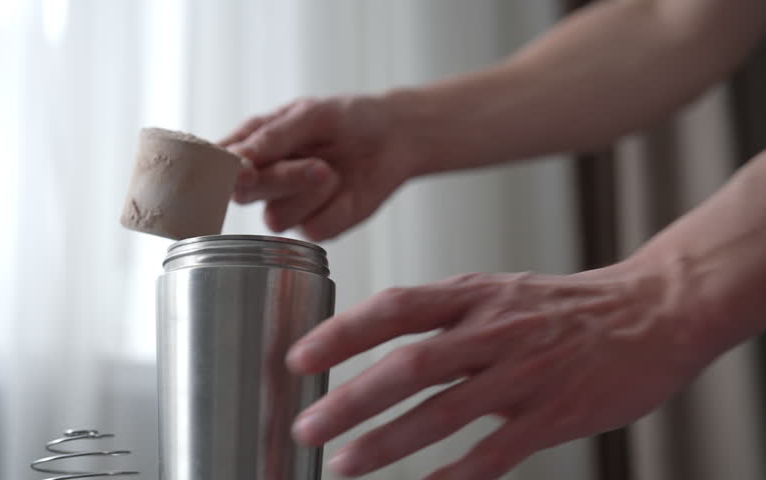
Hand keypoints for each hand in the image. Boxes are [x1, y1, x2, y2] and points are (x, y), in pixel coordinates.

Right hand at [220, 95, 422, 240]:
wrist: (393, 138)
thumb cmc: (347, 119)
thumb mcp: (310, 115)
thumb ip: (272, 137)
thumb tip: (236, 159)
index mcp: (250, 146)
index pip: (216, 164)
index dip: (220, 172)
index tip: (241, 170)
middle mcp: (262, 181)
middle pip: (242, 195)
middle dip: (280, 180)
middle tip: (318, 165)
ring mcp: (286, 206)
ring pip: (276, 218)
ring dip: (310, 194)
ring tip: (334, 170)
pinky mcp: (314, 227)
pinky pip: (313, 229)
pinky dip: (334, 209)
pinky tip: (346, 190)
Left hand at [286, 259, 711, 478]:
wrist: (651, 311)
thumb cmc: (565, 306)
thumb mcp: (498, 291)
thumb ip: (445, 314)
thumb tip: (385, 339)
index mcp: (472, 296)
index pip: (392, 308)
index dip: (340, 334)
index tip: (298, 359)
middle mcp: (492, 330)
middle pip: (408, 365)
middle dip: (350, 399)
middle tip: (306, 427)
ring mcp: (524, 372)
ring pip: (443, 413)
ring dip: (386, 443)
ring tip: (344, 464)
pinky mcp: (555, 413)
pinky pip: (494, 452)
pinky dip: (455, 474)